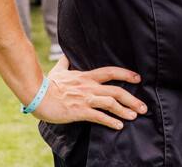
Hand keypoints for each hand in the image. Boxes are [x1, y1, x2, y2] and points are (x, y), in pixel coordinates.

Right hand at [32, 56, 147, 129]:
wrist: (37, 95)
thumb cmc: (47, 84)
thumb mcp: (58, 70)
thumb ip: (65, 63)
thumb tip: (66, 55)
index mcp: (86, 76)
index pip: (110, 72)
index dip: (126, 74)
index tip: (138, 78)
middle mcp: (89, 87)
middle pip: (116, 90)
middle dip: (132, 99)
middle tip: (143, 106)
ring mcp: (85, 99)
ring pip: (111, 103)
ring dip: (125, 110)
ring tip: (135, 116)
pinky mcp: (80, 111)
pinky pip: (99, 116)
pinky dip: (110, 121)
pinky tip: (119, 126)